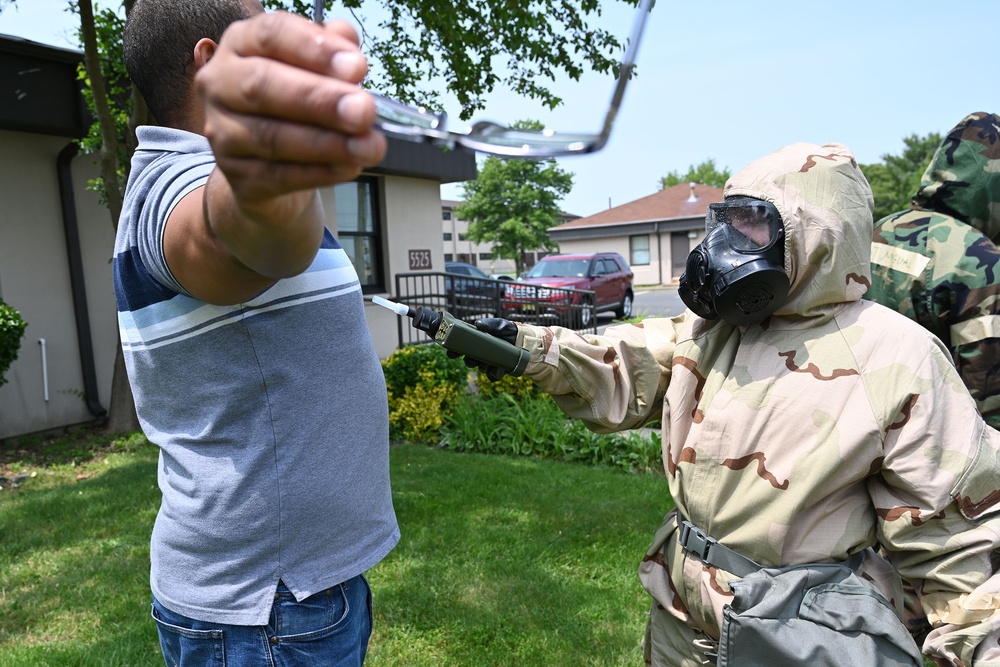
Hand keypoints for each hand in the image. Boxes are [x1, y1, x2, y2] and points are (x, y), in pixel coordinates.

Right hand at [195, 12, 386, 207]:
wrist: (266, 161)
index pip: (272, 35)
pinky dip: (319, 172)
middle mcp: (221, 84)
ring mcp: (222, 132)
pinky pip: (279, 175)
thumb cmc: (293, 101)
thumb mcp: (313, 66)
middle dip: (320, 99)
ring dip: (327, 143)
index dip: (315, 49)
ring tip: (367, 146)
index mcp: (241, 44)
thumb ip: (332, 48)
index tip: (357, 67)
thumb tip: (348, 44)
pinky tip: (348, 167)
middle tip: (364, 112)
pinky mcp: (236, 174)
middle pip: (262, 85)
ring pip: (271, 137)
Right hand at [448, 318, 519, 381]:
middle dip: (469, 362)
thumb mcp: (498, 324)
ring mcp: (488, 362)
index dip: (454, 352)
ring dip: (483, 367)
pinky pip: (492, 376)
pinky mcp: (497, 370)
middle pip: (469, 361)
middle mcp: (480, 353)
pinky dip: (495, 373)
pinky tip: (500, 368)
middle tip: (473, 360)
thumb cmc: (508, 331)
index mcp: (476, 342)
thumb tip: (478, 324)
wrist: (523, 340)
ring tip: (490, 362)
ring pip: (480, 369)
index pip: (460, 348)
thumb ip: (489, 324)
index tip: (452, 353)